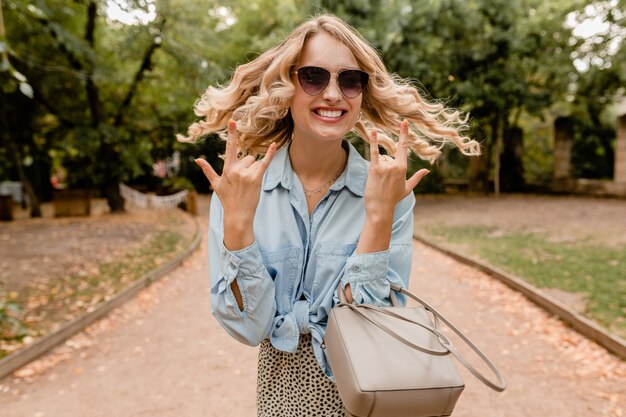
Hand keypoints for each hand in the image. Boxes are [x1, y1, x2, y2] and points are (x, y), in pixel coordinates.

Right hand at [195, 120, 276, 248]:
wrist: (237, 215)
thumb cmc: (227, 199)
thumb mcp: (215, 184)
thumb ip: (207, 170)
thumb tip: (197, 159)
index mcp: (227, 169)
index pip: (230, 148)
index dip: (232, 134)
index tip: (233, 121)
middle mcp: (236, 170)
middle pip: (248, 157)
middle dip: (247, 167)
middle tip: (243, 182)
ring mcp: (246, 175)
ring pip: (255, 162)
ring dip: (254, 171)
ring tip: (248, 185)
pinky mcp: (256, 179)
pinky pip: (264, 163)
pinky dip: (270, 154)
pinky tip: (275, 145)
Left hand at [364, 120, 428, 217]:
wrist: (380, 208)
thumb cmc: (393, 199)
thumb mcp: (407, 188)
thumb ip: (417, 177)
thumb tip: (427, 170)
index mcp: (403, 168)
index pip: (404, 147)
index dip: (404, 134)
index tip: (404, 122)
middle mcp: (395, 165)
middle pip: (389, 156)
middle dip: (386, 166)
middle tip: (384, 181)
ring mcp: (384, 167)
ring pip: (381, 159)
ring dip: (379, 167)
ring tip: (379, 181)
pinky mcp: (374, 169)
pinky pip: (374, 152)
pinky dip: (373, 142)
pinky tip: (372, 132)